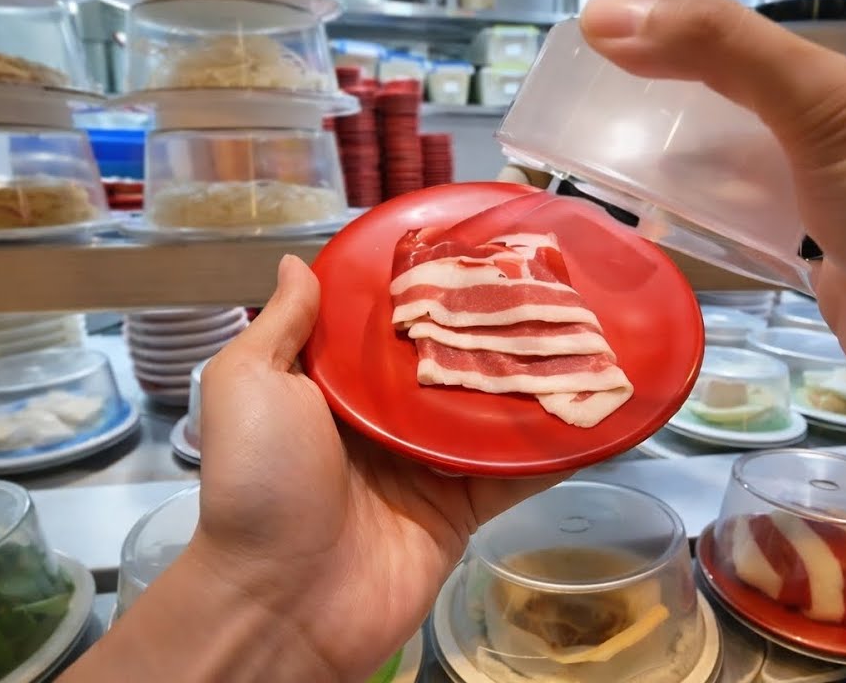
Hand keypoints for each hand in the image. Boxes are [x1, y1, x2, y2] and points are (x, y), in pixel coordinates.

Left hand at [68, 256, 561, 682]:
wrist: (283, 600)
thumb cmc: (260, 482)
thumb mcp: (248, 384)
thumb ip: (282, 324)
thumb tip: (300, 261)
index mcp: (334, 386)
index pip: (390, 325)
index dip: (426, 288)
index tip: (471, 246)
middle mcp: (385, 420)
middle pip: (450, 363)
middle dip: (492, 327)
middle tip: (547, 280)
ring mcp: (428, 466)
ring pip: (491, 412)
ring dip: (534, 379)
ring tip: (586, 331)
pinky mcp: (463, 510)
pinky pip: (515, 473)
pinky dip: (555, 448)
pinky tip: (597, 410)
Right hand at [581, 0, 845, 585]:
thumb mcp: (829, 113)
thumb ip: (724, 54)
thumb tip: (610, 14)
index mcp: (835, 95)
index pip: (725, 55)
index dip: (654, 52)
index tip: (574, 68)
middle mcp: (827, 152)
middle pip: (720, 123)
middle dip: (649, 123)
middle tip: (562, 140)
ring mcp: (826, 225)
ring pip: (728, 189)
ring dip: (669, 185)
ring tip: (583, 193)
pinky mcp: (821, 293)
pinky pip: (747, 253)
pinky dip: (700, 245)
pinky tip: (654, 251)